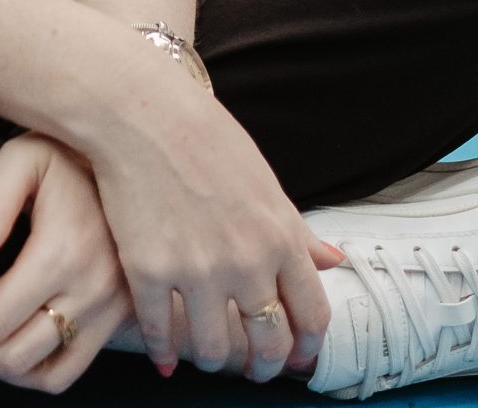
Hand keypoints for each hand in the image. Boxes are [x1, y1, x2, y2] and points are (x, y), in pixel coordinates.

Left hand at [0, 135, 131, 391]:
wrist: (129, 158)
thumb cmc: (68, 154)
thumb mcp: (23, 156)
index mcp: (64, 253)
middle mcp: (91, 292)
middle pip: (12, 355)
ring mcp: (109, 312)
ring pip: (42, 375)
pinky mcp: (117, 319)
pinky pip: (69, 372)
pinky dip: (30, 375)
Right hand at [87, 50, 334, 382]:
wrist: (142, 110)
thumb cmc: (205, 137)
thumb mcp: (264, 180)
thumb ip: (296, 229)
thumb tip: (335, 261)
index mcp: (280, 238)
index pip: (312, 315)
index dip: (306, 345)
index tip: (296, 355)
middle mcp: (245, 263)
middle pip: (267, 344)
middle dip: (263, 365)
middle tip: (252, 366)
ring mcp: (196, 271)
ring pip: (214, 350)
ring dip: (213, 359)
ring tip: (206, 353)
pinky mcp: (148, 272)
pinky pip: (160, 333)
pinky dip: (164, 350)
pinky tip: (165, 354)